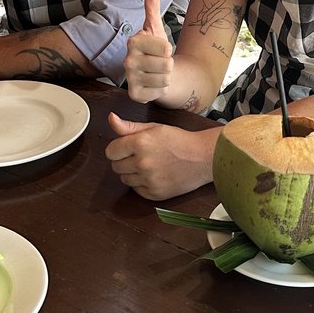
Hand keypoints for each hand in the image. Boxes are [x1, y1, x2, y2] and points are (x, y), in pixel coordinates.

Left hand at [104, 114, 218, 199]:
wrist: (202, 157)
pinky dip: (141, 184)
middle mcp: (142, 162)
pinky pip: (136, 190)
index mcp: (140, 143)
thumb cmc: (179, 140)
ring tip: (148, 165)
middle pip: (115, 166)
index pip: (111, 151)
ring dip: (131, 173)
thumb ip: (129, 127)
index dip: (117, 148)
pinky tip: (153, 175)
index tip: (126, 147)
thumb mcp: (154, 128)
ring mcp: (148, 180)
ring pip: (124, 179)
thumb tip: (111, 118)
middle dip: (123, 160)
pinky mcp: (155, 193)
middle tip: (139, 155)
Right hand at [123, 0, 173, 102]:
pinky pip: (159, 91)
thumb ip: (152, 7)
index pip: (165, 46)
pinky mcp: (135, 94)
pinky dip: (160, 89)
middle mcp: (128, 60)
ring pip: (164, 77)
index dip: (168, 49)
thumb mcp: (156, 28)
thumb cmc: (157, 50)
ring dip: (165, 76)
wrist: (156, 73)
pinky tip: (153, 84)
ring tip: (158, 73)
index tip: (160, 49)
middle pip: (166, 63)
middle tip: (159, 63)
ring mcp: (130, 78)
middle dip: (168, 64)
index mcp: (133, 41)